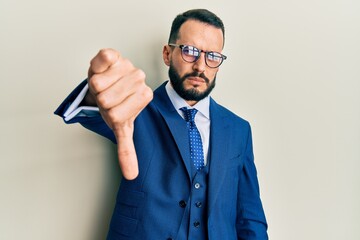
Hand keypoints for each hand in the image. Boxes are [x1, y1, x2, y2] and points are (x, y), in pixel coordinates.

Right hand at [86, 49, 152, 179]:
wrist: (109, 81)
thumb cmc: (114, 104)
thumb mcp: (121, 129)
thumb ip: (127, 150)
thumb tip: (131, 176)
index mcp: (142, 98)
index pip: (116, 115)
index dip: (110, 113)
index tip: (115, 108)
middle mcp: (137, 81)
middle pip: (106, 98)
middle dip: (103, 102)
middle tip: (109, 95)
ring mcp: (127, 66)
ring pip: (100, 82)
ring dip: (97, 88)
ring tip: (107, 84)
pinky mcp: (115, 54)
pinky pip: (105, 57)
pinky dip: (100, 62)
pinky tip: (105, 67)